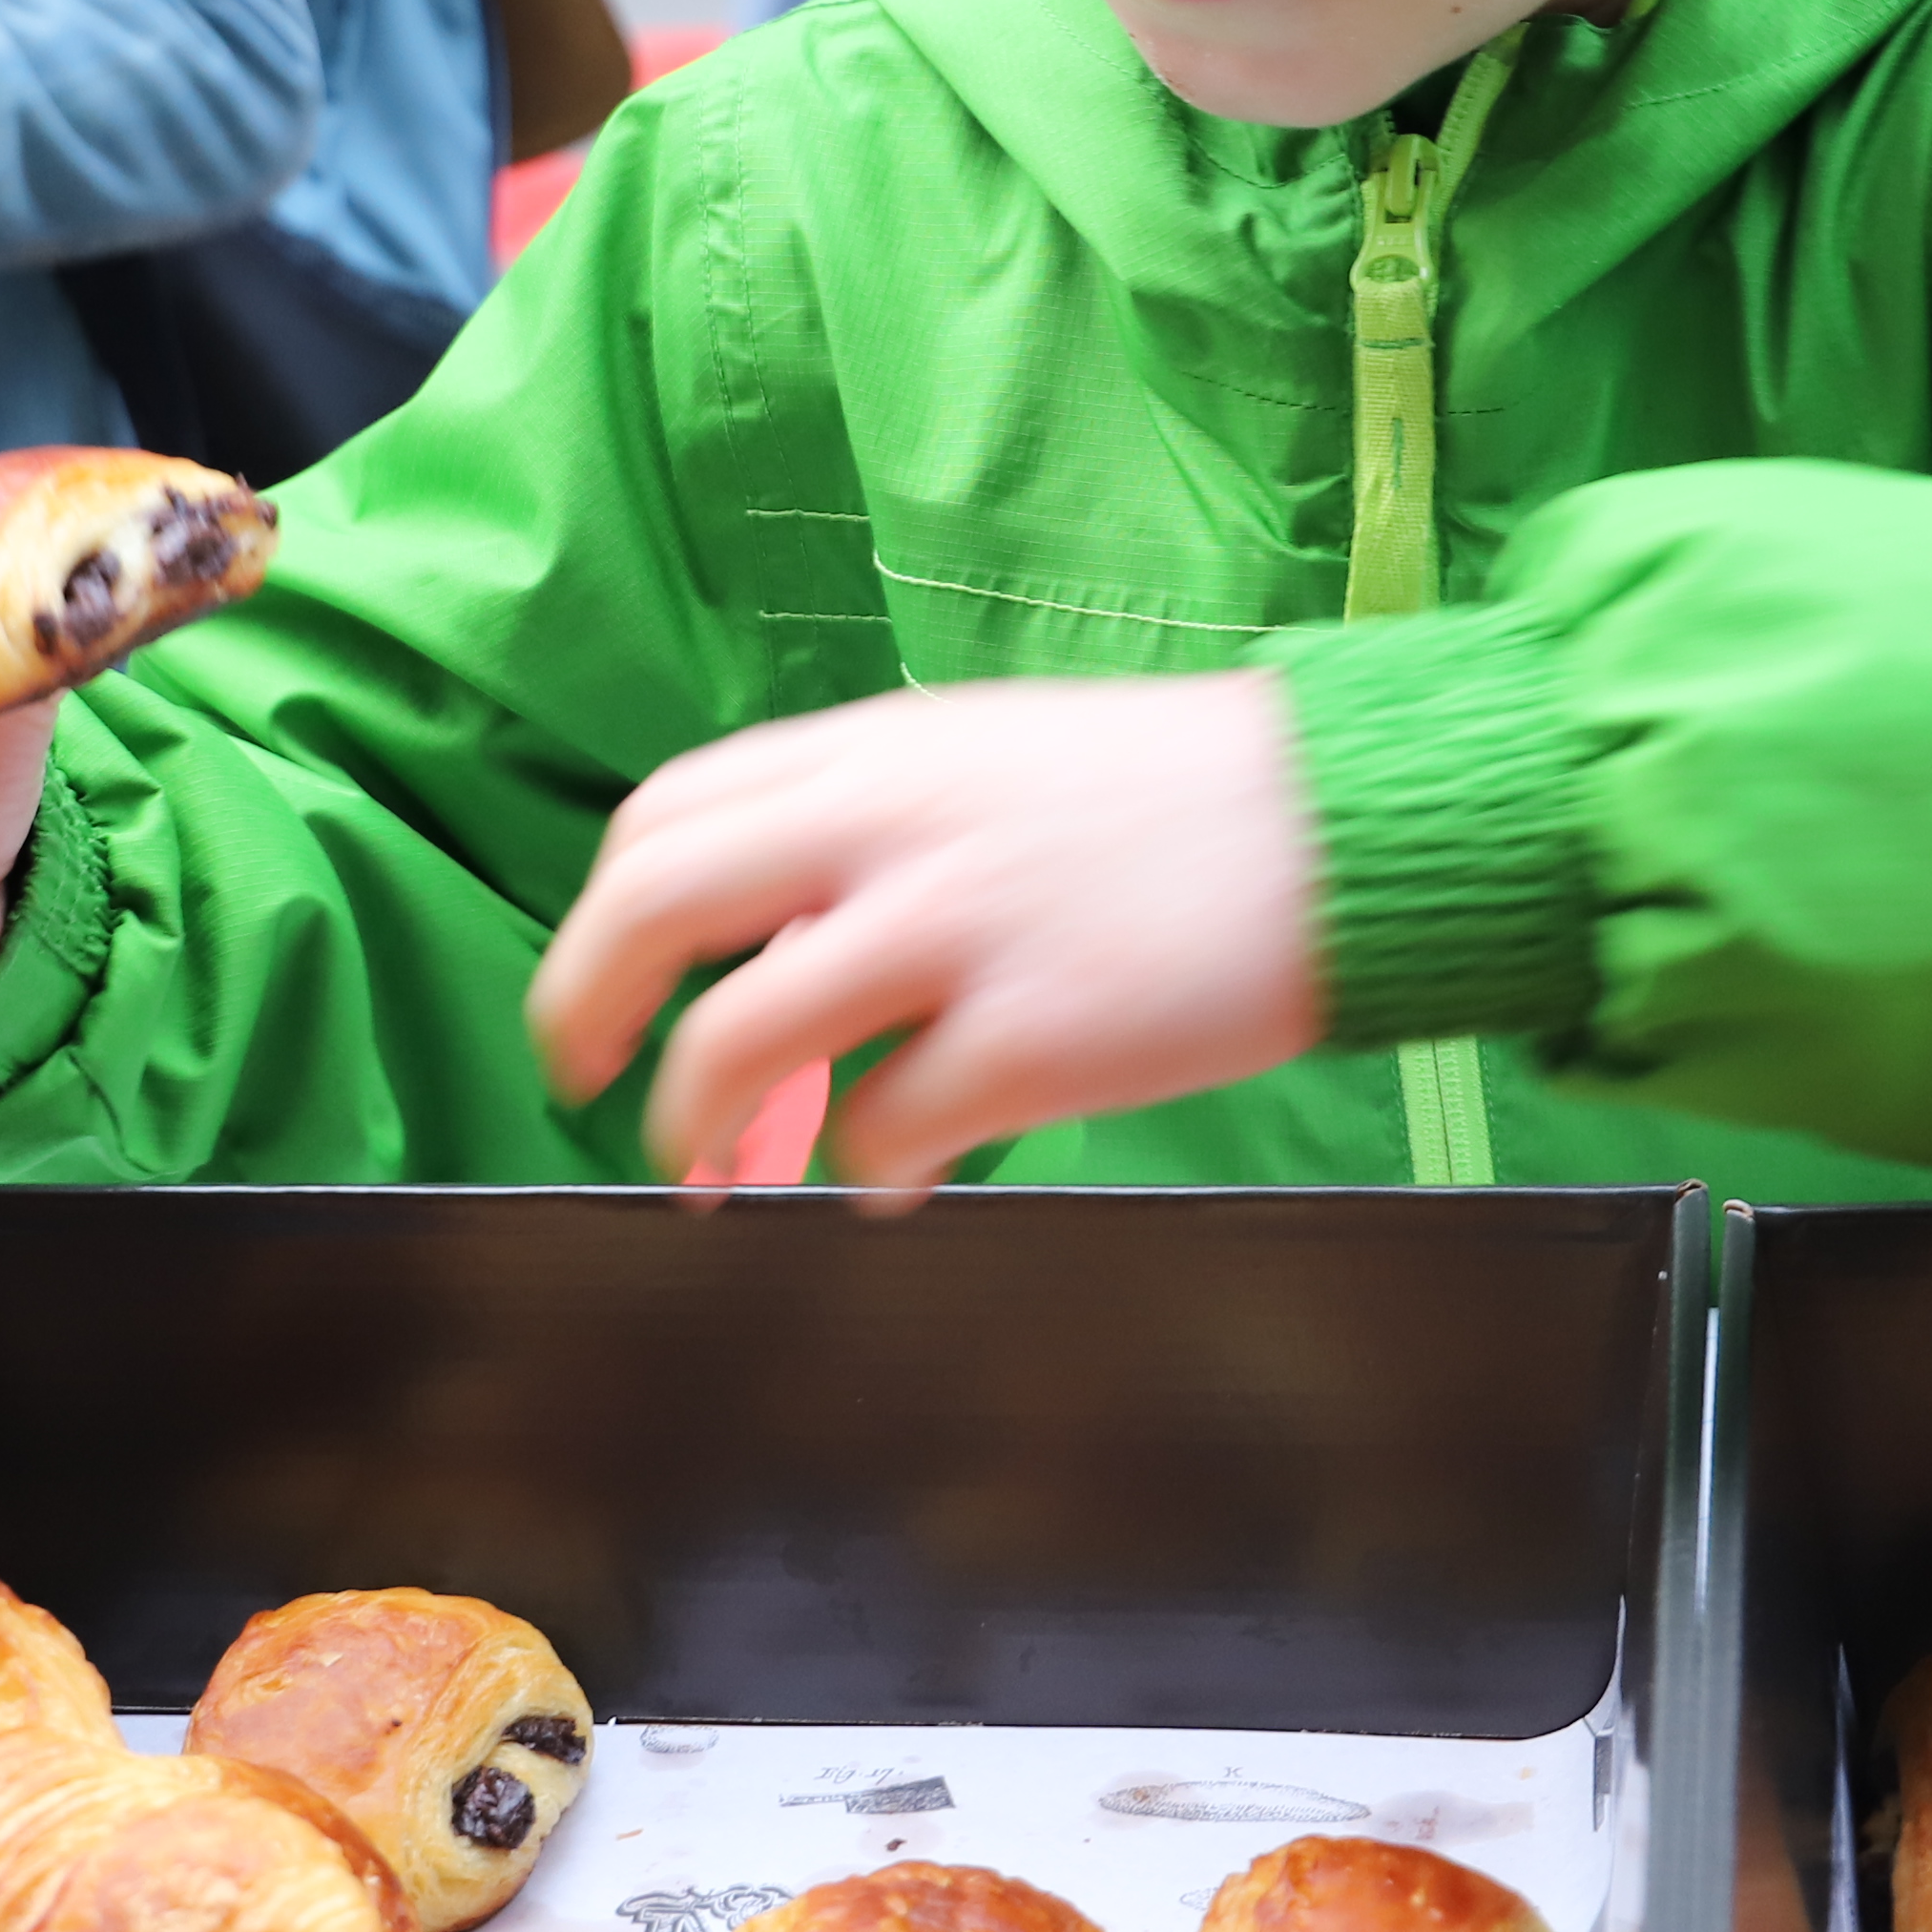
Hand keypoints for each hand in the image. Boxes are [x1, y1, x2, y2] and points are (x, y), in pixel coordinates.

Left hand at [526, 675, 1326, 1203]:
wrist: (1345, 822)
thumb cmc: (1173, 799)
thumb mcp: (991, 761)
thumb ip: (871, 836)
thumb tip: (773, 959)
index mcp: (873, 753)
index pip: (664, 819)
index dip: (602, 919)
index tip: (599, 991)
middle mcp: (889, 829)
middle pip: (653, 911)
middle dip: (586, 1014)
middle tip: (589, 1088)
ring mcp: (955, 934)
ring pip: (737, 1044)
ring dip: (700, 1127)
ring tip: (719, 1173)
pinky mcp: (1031, 1041)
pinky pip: (882, 1133)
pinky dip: (866, 1172)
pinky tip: (899, 1178)